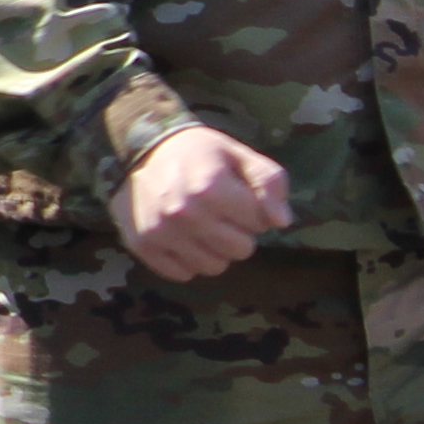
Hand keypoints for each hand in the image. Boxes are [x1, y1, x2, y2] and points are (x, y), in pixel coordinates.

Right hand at [117, 124, 289, 281]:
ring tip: (203, 227)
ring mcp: (160, 231)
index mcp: (210, 187)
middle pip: (240, 250)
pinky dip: (186, 260)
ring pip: (213, 267)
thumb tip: (281, 222)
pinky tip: (182, 238)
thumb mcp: (241, 156)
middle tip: (221, 214)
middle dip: (238, 234)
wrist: (144, 149)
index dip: (254, 211)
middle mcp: (183, 213)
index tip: (237, 198)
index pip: (259, 223)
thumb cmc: (200, 153)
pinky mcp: (142, 244)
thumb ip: (270, 183)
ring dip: (214, 250)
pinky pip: (182, 274)